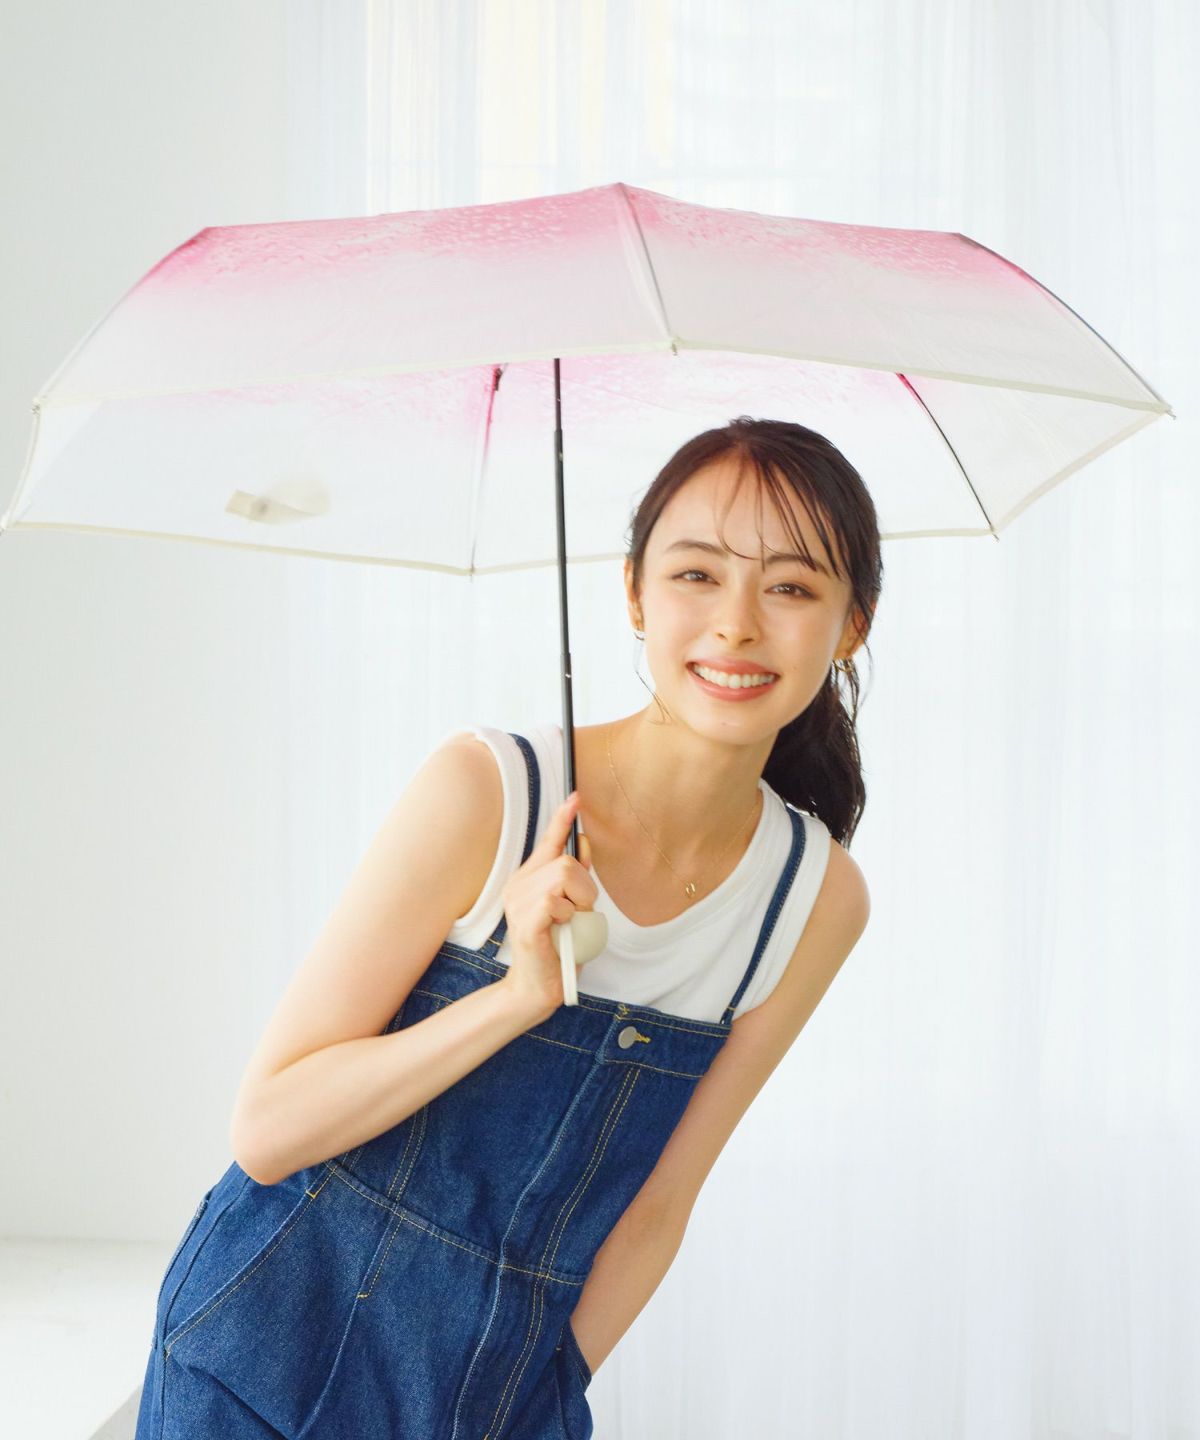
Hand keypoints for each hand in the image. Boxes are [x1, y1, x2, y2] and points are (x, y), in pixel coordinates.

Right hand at [500, 791, 598, 1014]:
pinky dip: (568, 916)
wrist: (538, 988)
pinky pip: (557, 902)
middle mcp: (518, 886)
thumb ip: (577, 879)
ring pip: (564, 878)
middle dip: (585, 886)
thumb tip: (583, 843)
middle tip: (580, 911)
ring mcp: (518, 903)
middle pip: (565, 861)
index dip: (562, 819)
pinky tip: (560, 931)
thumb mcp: (573, 908)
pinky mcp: (525, 922)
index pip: (547, 842)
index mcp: (529, 881)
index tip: (576, 797)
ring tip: (570, 923)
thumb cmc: (558, 949)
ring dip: (579, 902)